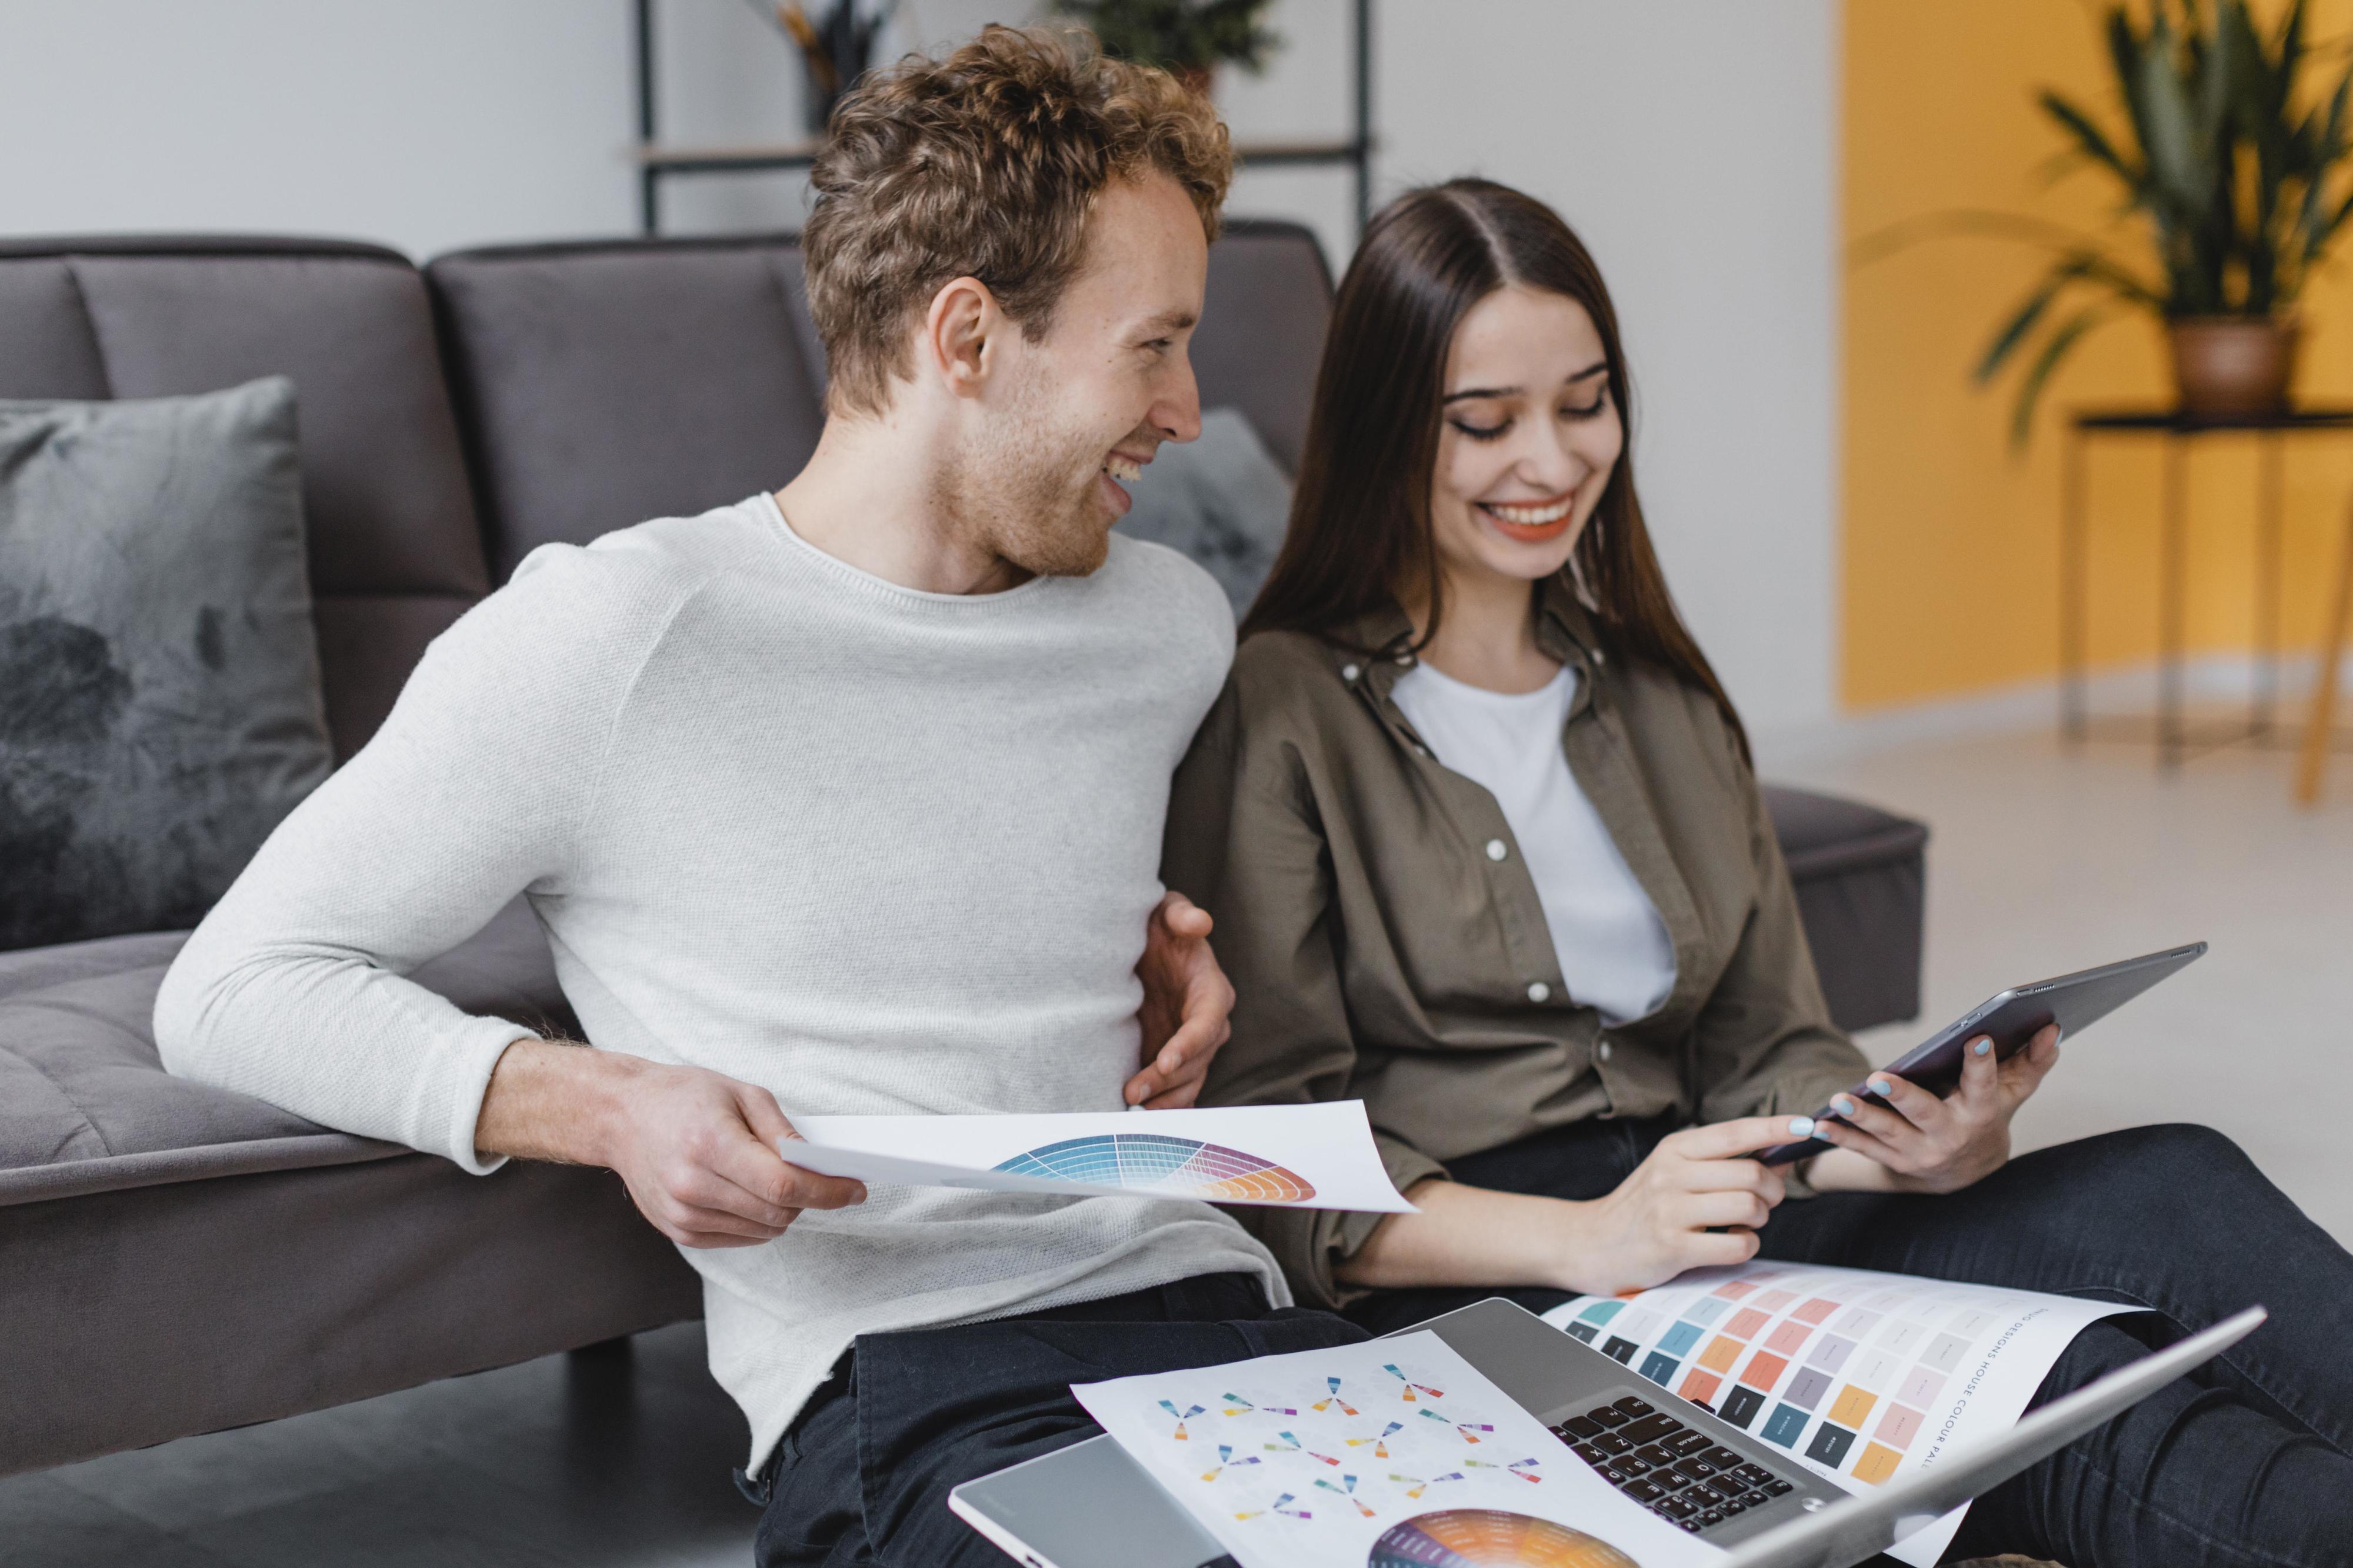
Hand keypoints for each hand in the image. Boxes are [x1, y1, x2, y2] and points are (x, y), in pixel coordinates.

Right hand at [476, 1041, 865, 1249]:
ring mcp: (682, 1214)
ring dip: (785, 1212)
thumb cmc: (683, 1096)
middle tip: (823, 1177)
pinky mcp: (678, 1232)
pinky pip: (740, 1239)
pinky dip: (760, 1223)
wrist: (620, 1116)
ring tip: (781, 1181)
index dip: (828, 1190)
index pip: (783, 1184)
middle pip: (777, 1212)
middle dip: (810, 1199)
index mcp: (710, 1144)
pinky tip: (755, 1196)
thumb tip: (819, 1164)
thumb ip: (782, 1131)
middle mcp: (692, 1186)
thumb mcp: (741, 1093)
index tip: (856, 1189)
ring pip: (763, 1231)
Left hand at [1125, 891, 1235, 1107]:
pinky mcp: (1174, 1058)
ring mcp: (1191, 1045)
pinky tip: (1139, 1118)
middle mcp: (1208, 1023)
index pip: (1207, 1023)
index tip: (1164, 1061)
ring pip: (1188, 1081)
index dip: (1188, 1044)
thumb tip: (1199, 922)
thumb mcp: (1167, 911)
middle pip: (1197, 1061)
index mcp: (1212, 991)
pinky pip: (1176, 1088)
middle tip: (1132, 1093)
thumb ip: (1182, 915)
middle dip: (1167, 1080)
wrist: (1144, 944)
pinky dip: (1162, 1104)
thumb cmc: (1159, 925)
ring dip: (1165, 1099)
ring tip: (1133, 1109)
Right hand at [1551, 1116, 1803, 1295]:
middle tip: (1764, 1203)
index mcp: (1674, 1149)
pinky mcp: (1672, 1247)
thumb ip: (1719, 1162)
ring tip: (1741, 1224)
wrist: (1591, 1243)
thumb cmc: (1645, 1206)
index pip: (1736, 1132)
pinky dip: (1745, 1247)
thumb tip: (1779, 1160)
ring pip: (1749, 1208)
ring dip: (1759, 1220)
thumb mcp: (1672, 1171)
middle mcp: (1671, 1174)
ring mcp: (1670, 1211)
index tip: (1808, 1125)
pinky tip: (1729, 1245)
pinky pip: (1737, 1245)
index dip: (1776, 1128)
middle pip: (1753, 1175)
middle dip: (1773, 1192)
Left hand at [1809, 1026, 2059, 1193]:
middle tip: (1879, 1076)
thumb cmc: (1987, 1115)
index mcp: (1981, 1114)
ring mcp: (1919, 1153)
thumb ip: (2032, 1061)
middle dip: (1902, 1096)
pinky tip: (1817, 1123)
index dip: (1982, 1064)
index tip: (1977, 1038)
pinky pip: (1863, 1149)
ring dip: (1861, 1117)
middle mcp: (1950, 1136)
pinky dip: (1840, 1136)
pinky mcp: (1893, 1162)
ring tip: (1838, 1099)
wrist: (1967, 1172)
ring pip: (1887, 1134)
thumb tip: (2052, 1027)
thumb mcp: (2013, 1092)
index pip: (1984, 1086)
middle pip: (1925, 1114)